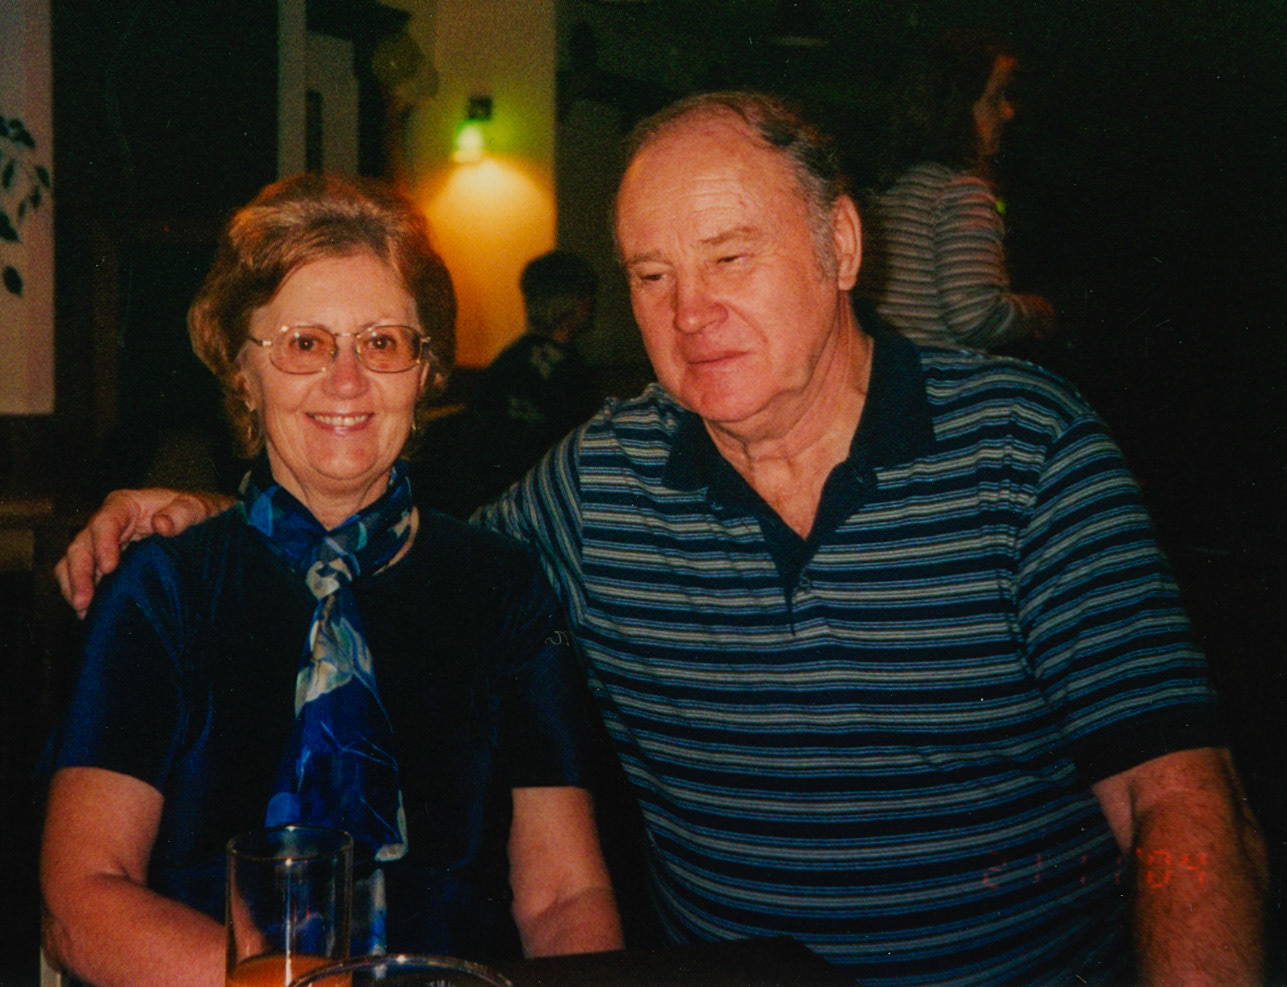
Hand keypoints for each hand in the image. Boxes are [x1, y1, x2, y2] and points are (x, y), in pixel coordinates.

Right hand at [54, 489, 233, 617]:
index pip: (106, 521)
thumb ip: (183, 513)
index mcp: (126, 505)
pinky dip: (84, 594)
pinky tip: (91, 615)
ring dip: (74, 587)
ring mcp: (105, 546)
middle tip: (83, 601)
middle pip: (82, 545)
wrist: (204, 529)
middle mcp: (109, 524)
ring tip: (83, 612)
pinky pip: (86, 578)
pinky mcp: (107, 566)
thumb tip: (162, 524)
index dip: (103, 544)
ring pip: (75, 563)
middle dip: (79, 573)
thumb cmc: (198, 514)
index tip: (110, 568)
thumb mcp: (198, 509)